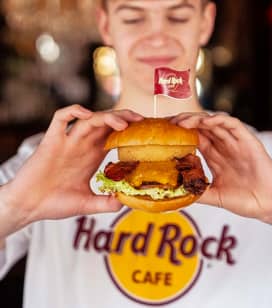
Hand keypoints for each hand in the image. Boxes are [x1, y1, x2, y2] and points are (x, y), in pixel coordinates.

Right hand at [1, 105, 142, 230]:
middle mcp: (82, 145)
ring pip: (89, 119)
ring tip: (123, 123)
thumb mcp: (86, 204)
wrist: (28, 206)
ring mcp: (67, 142)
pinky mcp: (51, 141)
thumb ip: (105, 203)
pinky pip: (59, 119)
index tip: (146, 131)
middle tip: (141, 121)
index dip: (130, 130)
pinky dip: (72, 112)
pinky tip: (85, 114)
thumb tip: (124, 201)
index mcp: (92, 155)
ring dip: (106, 117)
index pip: (114, 135)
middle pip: (106, 123)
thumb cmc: (55, 204)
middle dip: (124, 118)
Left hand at [171, 112, 271, 220]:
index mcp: (214, 156)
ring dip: (196, 119)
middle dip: (183, 122)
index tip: (163, 131)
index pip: (194, 137)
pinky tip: (205, 122)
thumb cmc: (245, 200)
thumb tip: (176, 194)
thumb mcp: (215, 196)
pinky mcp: (249, 142)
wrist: (270, 206)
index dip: (179, 132)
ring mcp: (235, 143)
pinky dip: (219, 121)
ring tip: (181, 122)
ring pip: (214, 123)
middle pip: (200, 127)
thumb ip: (197, 192)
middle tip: (167, 124)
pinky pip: (233, 125)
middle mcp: (223, 146)